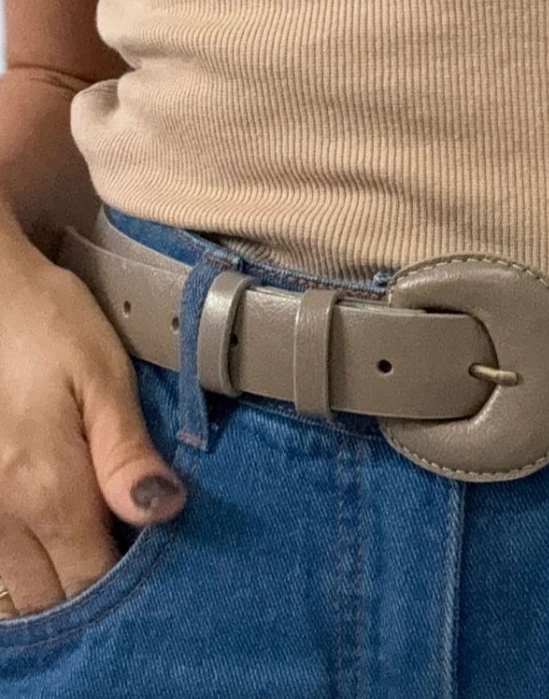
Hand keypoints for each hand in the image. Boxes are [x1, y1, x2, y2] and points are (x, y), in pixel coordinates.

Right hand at [0, 236, 186, 617]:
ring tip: (87, 531)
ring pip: (16, 589)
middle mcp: (0, 516)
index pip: (92, 577)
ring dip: (52, 576)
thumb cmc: (49, 325)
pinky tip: (48, 527)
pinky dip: (21, 561)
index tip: (152, 543)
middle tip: (123, 537)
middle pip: (51, 595)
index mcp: (46, 490)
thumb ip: (126, 452)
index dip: (127, 573)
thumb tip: (161, 510)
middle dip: (90, 580)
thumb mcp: (102, 376)